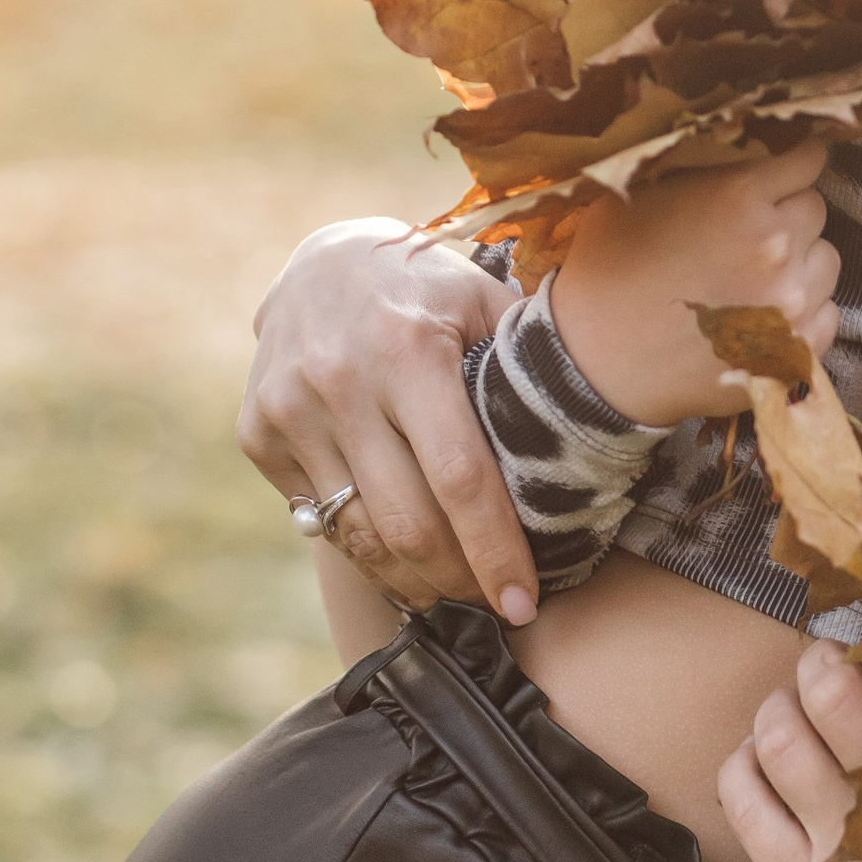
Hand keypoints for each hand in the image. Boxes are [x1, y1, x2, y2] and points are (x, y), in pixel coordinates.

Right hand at [240, 219, 530, 618]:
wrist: (323, 258)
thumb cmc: (430, 289)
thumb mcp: (485, 301)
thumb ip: (530, 365)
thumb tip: (603, 426)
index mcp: (409, 349)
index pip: (460, 478)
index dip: (495, 551)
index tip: (525, 601)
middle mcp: (340, 382)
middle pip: (406, 522)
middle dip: (458, 580)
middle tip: (496, 604)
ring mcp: (290, 411)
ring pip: (358, 534)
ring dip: (412, 580)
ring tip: (455, 595)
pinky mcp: (258, 434)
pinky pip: (320, 519)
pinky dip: (366, 551)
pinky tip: (404, 562)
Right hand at [551, 144, 839, 429]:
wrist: (591, 362)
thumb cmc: (607, 269)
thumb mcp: (643, 194)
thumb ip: (707, 171)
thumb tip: (747, 152)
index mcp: (740, 196)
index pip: (806, 161)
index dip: (795, 163)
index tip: (787, 170)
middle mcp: (777, 245)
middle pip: (815, 210)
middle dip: (789, 213)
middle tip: (754, 230)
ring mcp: (792, 303)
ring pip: (826, 261)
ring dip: (802, 262)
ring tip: (759, 276)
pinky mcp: (795, 351)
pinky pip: (828, 314)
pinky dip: (806, 311)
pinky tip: (768, 314)